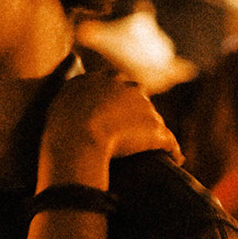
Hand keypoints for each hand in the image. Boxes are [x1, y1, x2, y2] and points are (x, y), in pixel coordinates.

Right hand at [40, 72, 178, 190]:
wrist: (77, 137)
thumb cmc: (63, 122)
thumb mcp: (62, 100)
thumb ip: (72, 96)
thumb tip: (72, 103)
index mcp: (107, 78)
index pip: (117, 84)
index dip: (115, 101)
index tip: (111, 114)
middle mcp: (130, 88)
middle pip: (139, 101)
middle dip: (136, 115)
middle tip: (128, 135)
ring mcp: (146, 109)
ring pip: (154, 122)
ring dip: (152, 135)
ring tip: (151, 153)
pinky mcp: (157, 131)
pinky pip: (169, 143)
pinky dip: (172, 152)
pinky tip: (175, 160)